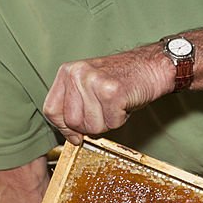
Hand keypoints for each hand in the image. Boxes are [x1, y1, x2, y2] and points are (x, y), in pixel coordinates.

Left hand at [42, 45, 172, 143]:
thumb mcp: (88, 87)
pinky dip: (120, 119)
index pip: (51, 110)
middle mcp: (77, 74)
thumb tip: (70, 136)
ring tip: (114, 104)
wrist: (151, 66)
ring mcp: (93, 82)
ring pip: (91, 126)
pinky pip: (111, 123)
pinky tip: (124, 103)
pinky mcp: (112, 92)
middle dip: (89, 125)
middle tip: (104, 111)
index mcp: (67, 72)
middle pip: (71, 122)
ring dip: (107, 122)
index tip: (76, 131)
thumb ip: (73, 107)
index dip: (64, 127)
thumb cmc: (122, 79)